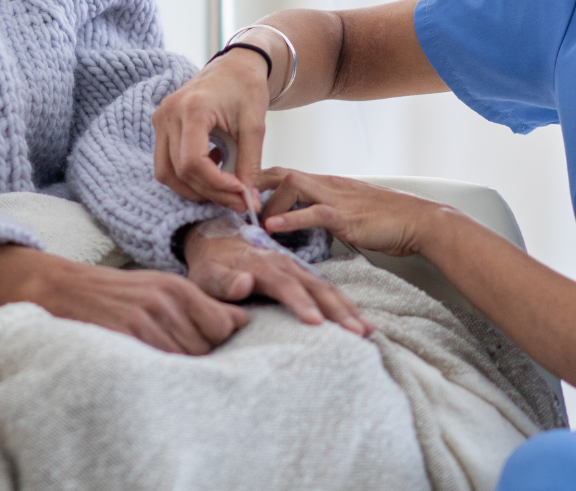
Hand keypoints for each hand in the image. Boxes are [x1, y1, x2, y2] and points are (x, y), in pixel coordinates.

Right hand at [0, 243, 248, 354]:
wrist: (57, 287)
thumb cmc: (113, 293)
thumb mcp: (157, 288)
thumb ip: (198, 306)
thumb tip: (241, 322)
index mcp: (177, 287)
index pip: (224, 326)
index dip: (215, 341)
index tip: (197, 344)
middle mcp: (165, 302)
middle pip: (206, 349)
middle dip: (193, 357)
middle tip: (165, 352)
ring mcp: (144, 322)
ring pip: (183, 361)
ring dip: (172, 368)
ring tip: (149, 360)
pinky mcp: (124, 338)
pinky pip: (157, 367)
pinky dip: (153, 372)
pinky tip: (139, 366)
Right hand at [152, 48, 270, 211]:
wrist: (236, 65)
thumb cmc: (247, 88)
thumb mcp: (255, 127)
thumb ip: (250, 165)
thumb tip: (249, 202)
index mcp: (193, 108)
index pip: (192, 162)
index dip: (216, 185)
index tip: (240, 193)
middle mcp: (169, 113)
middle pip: (179, 171)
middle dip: (210, 192)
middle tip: (238, 200)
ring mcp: (160, 118)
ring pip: (166, 172)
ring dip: (195, 188)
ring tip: (225, 187)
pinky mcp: (161, 124)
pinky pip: (166, 162)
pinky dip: (187, 175)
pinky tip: (213, 166)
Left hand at [182, 218, 372, 335]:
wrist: (218, 243)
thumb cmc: (211, 266)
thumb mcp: (207, 274)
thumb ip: (224, 282)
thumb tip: (244, 283)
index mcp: (262, 265)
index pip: (286, 286)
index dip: (301, 304)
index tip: (316, 323)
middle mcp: (284, 265)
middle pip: (316, 287)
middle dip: (337, 310)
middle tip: (356, 333)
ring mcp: (297, 269)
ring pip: (327, 288)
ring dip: (348, 309)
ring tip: (368, 331)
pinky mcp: (303, 276)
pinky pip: (327, 290)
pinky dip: (346, 306)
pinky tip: (362, 323)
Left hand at [256, 169, 447, 258]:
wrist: (419, 221)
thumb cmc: (385, 220)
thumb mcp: (347, 212)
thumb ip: (323, 213)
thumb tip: (301, 224)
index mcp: (325, 183)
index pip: (283, 173)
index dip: (257, 182)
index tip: (238, 198)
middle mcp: (326, 184)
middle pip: (279, 172)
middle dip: (253, 187)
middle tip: (235, 207)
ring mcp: (335, 197)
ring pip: (291, 185)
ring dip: (267, 204)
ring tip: (254, 223)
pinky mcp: (345, 216)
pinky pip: (313, 212)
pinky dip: (291, 219)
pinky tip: (273, 228)